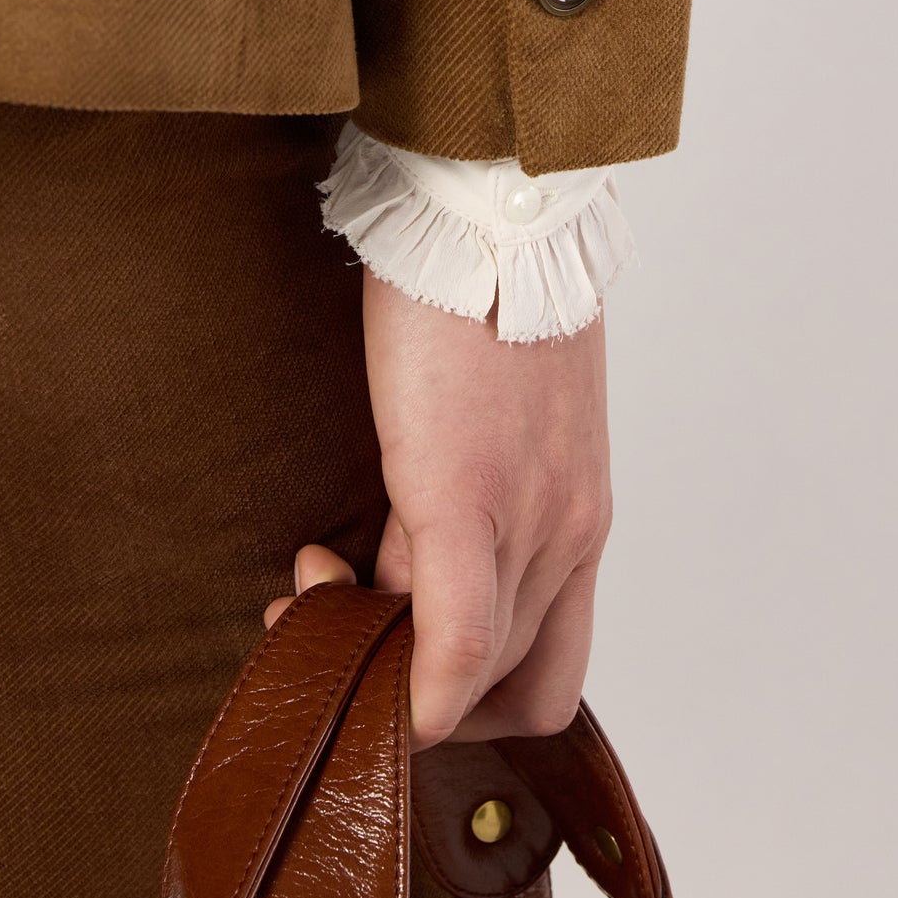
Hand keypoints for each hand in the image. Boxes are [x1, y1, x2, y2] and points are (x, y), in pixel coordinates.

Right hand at [364, 269, 610, 749]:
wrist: (491, 214)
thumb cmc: (490, 299)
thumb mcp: (505, 418)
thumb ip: (471, 500)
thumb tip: (395, 568)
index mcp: (581, 515)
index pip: (544, 662)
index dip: (465, 682)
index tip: (387, 628)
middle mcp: (571, 534)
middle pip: (513, 682)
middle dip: (417, 680)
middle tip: (333, 614)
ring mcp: (531, 523)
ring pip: (479, 672)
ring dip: (385, 662)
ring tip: (316, 582)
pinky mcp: (468, 499)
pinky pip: (453, 642)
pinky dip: (409, 683)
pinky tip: (324, 613)